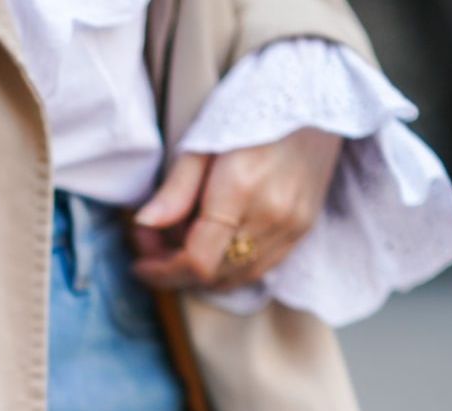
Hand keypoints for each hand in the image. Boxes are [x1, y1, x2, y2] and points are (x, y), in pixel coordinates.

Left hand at [129, 127, 343, 290]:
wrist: (312, 93)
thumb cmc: (250, 109)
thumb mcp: (202, 143)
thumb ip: (175, 190)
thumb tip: (144, 224)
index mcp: (240, 189)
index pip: (198, 260)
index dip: (163, 271)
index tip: (139, 263)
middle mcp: (272, 215)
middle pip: (215, 274)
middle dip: (175, 269)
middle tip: (152, 244)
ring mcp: (293, 225)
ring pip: (239, 276)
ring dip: (203, 272)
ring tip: (178, 244)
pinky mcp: (305, 227)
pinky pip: (262, 267)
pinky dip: (231, 267)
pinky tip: (213, 245)